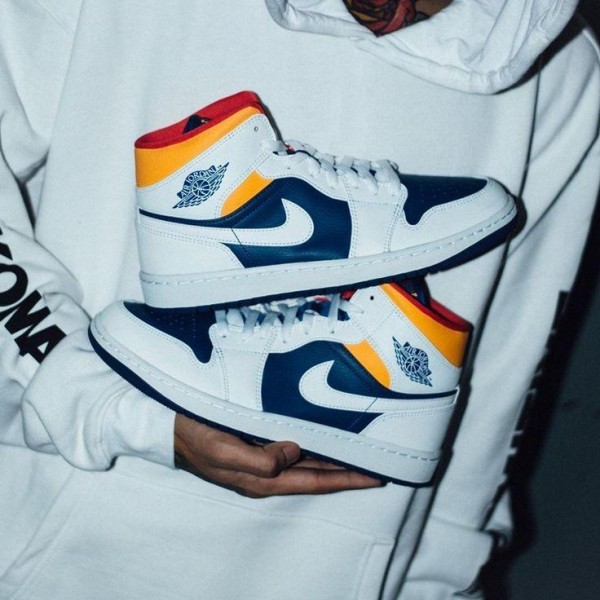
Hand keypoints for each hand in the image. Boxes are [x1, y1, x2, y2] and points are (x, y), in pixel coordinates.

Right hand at [174, 414, 382, 497]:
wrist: (169, 426)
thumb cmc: (195, 436)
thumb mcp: (222, 450)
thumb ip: (258, 458)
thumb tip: (294, 452)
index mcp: (262, 478)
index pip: (315, 481)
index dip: (346, 479)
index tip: (377, 476)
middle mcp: (267, 471)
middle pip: (316, 474)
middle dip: (347, 471)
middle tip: (379, 463)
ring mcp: (262, 458)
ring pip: (308, 463)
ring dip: (333, 459)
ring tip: (360, 453)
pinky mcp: (257, 443)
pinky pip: (294, 448)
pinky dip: (315, 446)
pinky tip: (324, 438)